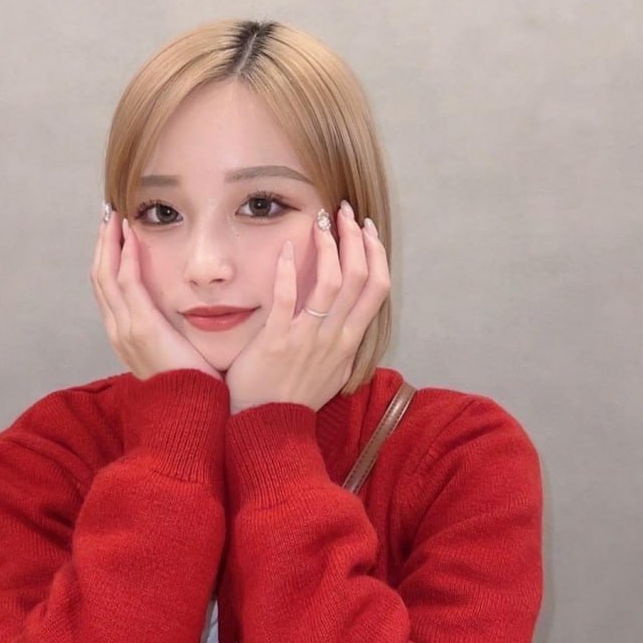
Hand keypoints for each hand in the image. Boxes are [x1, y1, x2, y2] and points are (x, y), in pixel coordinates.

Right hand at [90, 210, 221, 382]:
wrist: (192, 412)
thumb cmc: (191, 385)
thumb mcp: (174, 353)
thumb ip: (170, 333)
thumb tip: (178, 317)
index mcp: (124, 336)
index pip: (107, 289)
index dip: (107, 259)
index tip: (114, 234)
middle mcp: (118, 331)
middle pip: (99, 278)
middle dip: (102, 245)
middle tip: (108, 216)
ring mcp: (125, 330)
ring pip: (106, 276)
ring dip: (110, 243)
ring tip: (115, 217)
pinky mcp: (141, 328)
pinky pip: (127, 283)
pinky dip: (126, 256)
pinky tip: (131, 235)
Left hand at [224, 201, 389, 413]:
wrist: (264, 429)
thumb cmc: (293, 399)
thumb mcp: (331, 374)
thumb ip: (341, 347)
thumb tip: (349, 325)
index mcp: (349, 343)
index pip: (377, 290)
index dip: (376, 255)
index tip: (367, 230)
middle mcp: (335, 338)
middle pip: (361, 279)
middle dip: (357, 239)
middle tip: (346, 213)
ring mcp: (307, 339)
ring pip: (332, 283)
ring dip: (330, 246)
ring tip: (321, 221)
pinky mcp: (277, 341)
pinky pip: (288, 298)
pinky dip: (291, 270)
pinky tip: (289, 248)